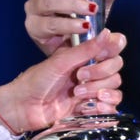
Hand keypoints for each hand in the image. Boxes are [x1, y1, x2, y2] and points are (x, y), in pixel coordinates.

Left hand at [0, 28, 126, 132]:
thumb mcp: (61, 61)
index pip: (112, 46)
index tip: (101, 55)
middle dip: (101, 73)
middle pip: (116, 66)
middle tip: (79, 78)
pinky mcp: (91, 106)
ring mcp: (92, 87)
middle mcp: (91, 68)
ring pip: (115, 84)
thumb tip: (108, 32)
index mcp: (84, 54)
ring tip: (78, 94)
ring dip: (100, 89)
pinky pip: (111, 105)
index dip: (112, 49)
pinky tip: (92, 106)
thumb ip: (86, 49)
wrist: (24, 107)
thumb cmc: (36, 80)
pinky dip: (106, 106)